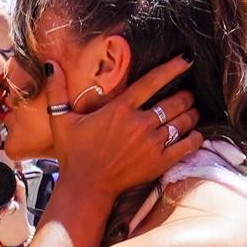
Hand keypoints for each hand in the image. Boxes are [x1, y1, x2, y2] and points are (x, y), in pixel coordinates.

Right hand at [49, 55, 204, 210]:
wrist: (86, 187)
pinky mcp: (159, 162)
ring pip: (183, 122)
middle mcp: (140, 123)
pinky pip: (187, 146)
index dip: (172, 68)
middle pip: (174, 101)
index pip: (152, 81)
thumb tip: (51, 64)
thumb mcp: (61, 120)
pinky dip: (195, 138)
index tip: (187, 59)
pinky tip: (195, 134)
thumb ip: (57, 91)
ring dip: (191, 114)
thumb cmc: (73, 154)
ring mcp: (151, 143)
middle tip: (188, 95)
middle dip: (185, 96)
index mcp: (120, 109)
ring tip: (192, 112)